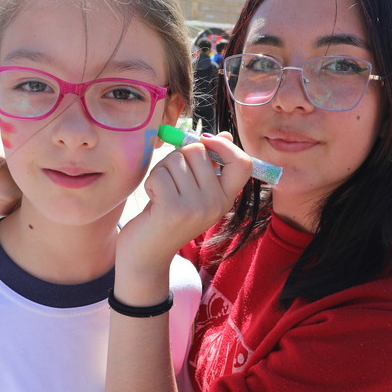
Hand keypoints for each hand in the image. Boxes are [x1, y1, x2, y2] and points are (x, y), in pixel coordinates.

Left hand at [117, 133, 251, 273]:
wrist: (148, 257)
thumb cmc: (168, 217)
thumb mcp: (195, 192)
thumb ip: (209, 165)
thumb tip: (223, 135)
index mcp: (226, 198)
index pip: (242, 163)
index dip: (223, 146)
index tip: (204, 145)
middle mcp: (216, 204)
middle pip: (198, 151)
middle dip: (177, 157)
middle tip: (171, 181)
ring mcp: (196, 207)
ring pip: (175, 159)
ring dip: (161, 171)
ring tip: (162, 193)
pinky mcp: (173, 209)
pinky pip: (160, 173)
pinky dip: (151, 182)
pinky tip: (153, 200)